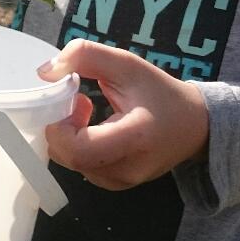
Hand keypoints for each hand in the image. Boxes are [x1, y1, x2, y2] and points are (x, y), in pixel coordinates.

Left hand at [36, 39, 209, 190]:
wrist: (194, 125)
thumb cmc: (159, 92)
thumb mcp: (126, 63)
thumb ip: (85, 55)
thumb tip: (44, 72)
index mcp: (136, 137)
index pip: (79, 150)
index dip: (61, 127)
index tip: (74, 100)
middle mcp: (129, 168)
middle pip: (69, 158)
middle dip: (61, 127)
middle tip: (78, 103)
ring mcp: (122, 182)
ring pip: (70, 163)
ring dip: (67, 136)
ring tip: (88, 113)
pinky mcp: (116, 185)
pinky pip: (80, 168)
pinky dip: (76, 147)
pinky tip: (93, 130)